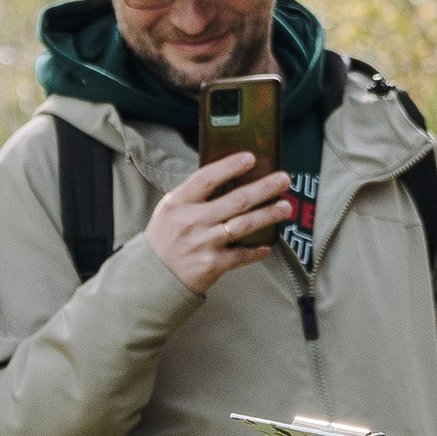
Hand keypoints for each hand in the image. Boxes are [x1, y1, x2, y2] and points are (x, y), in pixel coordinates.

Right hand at [145, 153, 298, 296]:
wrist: (152, 277)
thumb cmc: (165, 239)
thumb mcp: (170, 210)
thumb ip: (194, 196)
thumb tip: (229, 178)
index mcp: (178, 203)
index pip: (207, 178)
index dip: (230, 166)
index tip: (251, 158)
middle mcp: (192, 221)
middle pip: (235, 200)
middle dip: (264, 188)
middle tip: (284, 180)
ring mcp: (203, 243)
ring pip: (244, 225)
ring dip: (268, 215)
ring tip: (284, 207)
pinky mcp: (212, 265)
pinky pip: (242, 255)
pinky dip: (257, 250)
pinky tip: (267, 244)